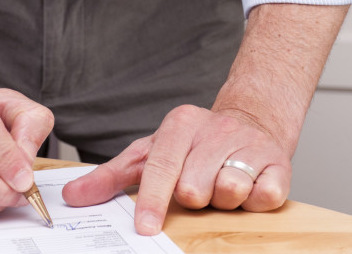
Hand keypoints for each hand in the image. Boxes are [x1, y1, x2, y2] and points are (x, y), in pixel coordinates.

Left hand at [61, 104, 290, 234]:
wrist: (252, 122)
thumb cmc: (193, 146)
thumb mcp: (151, 152)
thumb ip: (112, 176)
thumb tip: (72, 196)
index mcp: (180, 124)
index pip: (162, 166)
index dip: (153, 200)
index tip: (145, 229)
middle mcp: (216, 130)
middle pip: (195, 187)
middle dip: (194, 197)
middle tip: (198, 187)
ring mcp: (249, 145)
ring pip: (230, 190)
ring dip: (224, 199)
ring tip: (222, 185)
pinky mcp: (279, 163)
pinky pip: (265, 195)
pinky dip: (256, 200)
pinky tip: (250, 188)